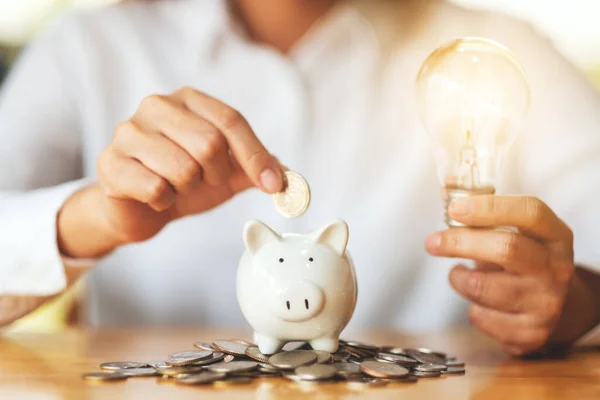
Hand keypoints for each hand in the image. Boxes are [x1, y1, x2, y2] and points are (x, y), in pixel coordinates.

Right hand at [58, 87, 283, 256]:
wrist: (137, 209)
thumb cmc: (182, 183)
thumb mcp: (225, 175)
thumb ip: (255, 169)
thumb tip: (289, 178)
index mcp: (188, 100)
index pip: (231, 121)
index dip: (256, 156)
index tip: (274, 186)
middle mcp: (156, 106)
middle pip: (209, 143)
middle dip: (215, 175)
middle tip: (202, 182)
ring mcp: (128, 132)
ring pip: (183, 168)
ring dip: (187, 189)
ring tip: (175, 187)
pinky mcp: (110, 162)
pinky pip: (155, 188)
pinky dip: (164, 202)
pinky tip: (154, 196)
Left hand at [425, 195, 576, 354]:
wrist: (550, 308)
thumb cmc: (521, 262)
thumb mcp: (517, 234)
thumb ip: (485, 218)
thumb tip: (447, 200)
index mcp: (556, 236)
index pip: (530, 213)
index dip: (489, 208)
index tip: (454, 209)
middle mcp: (557, 268)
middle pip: (507, 249)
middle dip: (460, 242)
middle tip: (432, 242)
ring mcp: (546, 303)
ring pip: (483, 287)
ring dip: (459, 279)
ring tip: (459, 274)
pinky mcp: (531, 332)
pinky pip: (481, 317)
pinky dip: (470, 307)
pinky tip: (478, 301)